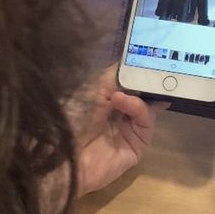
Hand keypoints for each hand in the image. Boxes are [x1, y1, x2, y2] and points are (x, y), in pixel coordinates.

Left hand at [66, 66, 167, 196]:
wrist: (63, 158)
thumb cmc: (72, 120)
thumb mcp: (91, 90)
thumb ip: (114, 76)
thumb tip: (134, 62)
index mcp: (106, 102)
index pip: (130, 83)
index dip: (138, 70)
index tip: (146, 54)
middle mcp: (120, 116)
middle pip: (144, 94)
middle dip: (147, 80)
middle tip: (151, 65)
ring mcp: (130, 132)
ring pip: (148, 106)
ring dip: (138, 93)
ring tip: (121, 89)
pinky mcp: (138, 146)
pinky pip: (145, 122)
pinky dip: (137, 107)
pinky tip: (121, 100)